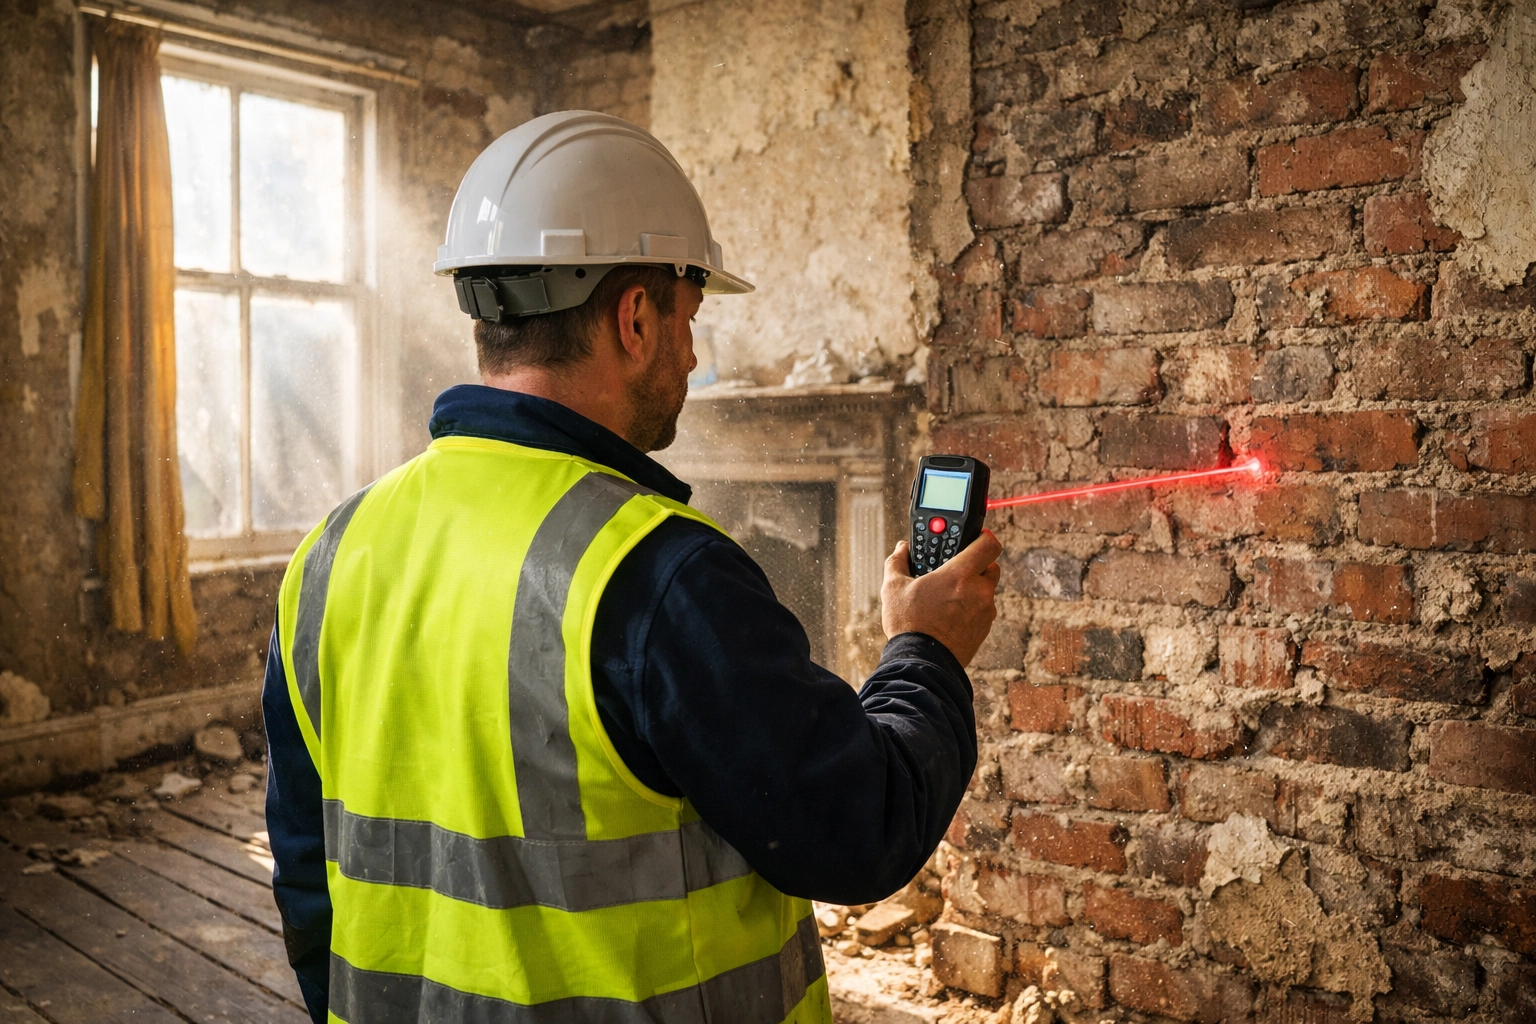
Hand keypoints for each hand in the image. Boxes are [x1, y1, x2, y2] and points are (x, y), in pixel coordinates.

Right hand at [881, 529, 1001, 666]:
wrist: (921, 663)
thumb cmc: (909, 625)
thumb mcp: (893, 588)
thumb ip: (898, 562)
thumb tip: (901, 549)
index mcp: (960, 574)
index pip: (989, 544)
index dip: (982, 537)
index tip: (972, 539)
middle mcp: (979, 591)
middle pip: (991, 566)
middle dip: (976, 564)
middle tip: (955, 569)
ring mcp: (985, 612)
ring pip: (986, 590)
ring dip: (972, 588)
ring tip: (947, 596)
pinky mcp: (984, 630)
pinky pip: (982, 610)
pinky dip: (971, 608)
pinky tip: (950, 614)